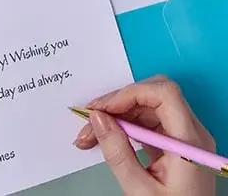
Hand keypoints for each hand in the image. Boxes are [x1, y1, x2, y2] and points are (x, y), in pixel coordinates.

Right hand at [73, 75, 215, 195]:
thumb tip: (98, 118)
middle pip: (153, 96)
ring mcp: (184, 138)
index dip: (129, 94)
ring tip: (90, 135)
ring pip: (147, 107)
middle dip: (118, 103)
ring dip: (116, 116)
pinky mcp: (174, 145)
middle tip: (90, 120)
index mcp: (189, 141)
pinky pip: (148, 122)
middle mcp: (191, 134)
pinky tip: (106, 138)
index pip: (163, 94)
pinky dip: (124, 126)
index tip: (101, 110)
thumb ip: (118, 153)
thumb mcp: (139, 190)